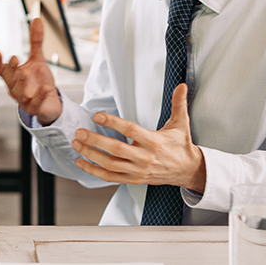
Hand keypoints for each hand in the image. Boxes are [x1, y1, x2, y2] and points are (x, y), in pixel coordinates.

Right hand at [0, 17, 61, 124]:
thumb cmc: (39, 81)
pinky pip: (35, 103)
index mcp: (12, 76)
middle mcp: (14, 87)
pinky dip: (40, 95)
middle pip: (7, 78)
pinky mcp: (34, 108)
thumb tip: (36, 19)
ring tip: (26, 72)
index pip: (0, 69)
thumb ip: (35, 41)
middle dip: (10, 68)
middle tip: (15, 57)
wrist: (50, 103)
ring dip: (21, 82)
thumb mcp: (38, 59)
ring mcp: (23, 99)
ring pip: (18, 92)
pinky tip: (46, 88)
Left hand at [70, 83, 205, 192]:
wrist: (188, 171)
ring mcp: (138, 171)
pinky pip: (110, 177)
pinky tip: (81, 162)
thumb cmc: (181, 146)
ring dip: (91, 155)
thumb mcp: (181, 124)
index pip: (130, 130)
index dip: (113, 122)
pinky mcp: (133, 179)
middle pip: (116, 149)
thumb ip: (178, 104)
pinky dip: (94, 171)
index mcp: (154, 142)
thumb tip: (181, 86)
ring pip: (110, 165)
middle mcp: (145, 158)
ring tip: (77, 143)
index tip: (97, 115)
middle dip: (95, 141)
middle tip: (79, 132)